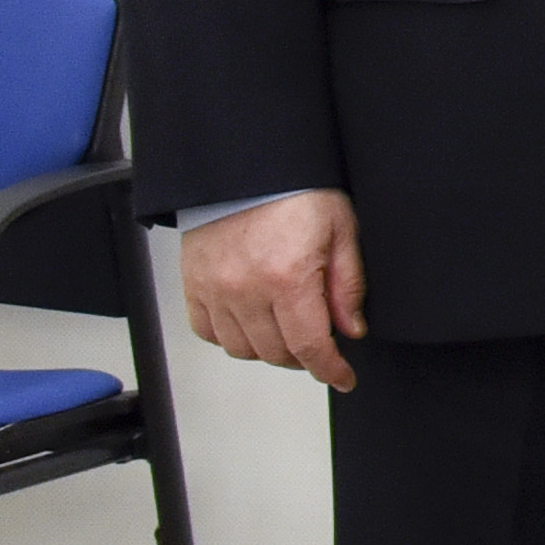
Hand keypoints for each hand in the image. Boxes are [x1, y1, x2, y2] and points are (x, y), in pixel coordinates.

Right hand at [182, 192, 364, 390]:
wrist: (247, 167)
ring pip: (242, 349)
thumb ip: (347, 284)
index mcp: (288, 277)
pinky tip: (252, 323)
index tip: (343, 376)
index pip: (310, 346)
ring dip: (269, 350)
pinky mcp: (193, 285)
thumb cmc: (296, 189)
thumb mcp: (341, 229)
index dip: (330, 369)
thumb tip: (351, 329)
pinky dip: (231, 337)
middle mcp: (246, 289)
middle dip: (305, 357)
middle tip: (320, 344)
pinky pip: (208, 332)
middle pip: (276, 353)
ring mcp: (214, 289)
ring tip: (288, 331)